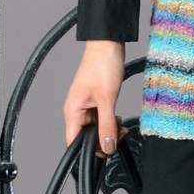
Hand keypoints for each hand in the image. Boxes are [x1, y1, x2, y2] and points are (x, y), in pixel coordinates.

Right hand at [63, 41, 128, 158]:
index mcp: (72, 111)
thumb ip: (107, 125)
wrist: (108, 42)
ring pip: (95, 127)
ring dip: (108, 130)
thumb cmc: (102, 64)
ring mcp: (86, 104)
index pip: (74, 142)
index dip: (89, 151)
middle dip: (103, 140)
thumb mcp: (107, 99)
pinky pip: (100, 117)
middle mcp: (76, 110)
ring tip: (121, 127)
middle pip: (86, 137)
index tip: (106, 151)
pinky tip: (118, 119)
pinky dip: (110, 120)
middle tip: (118, 136)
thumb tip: (107, 147)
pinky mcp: (95, 99)